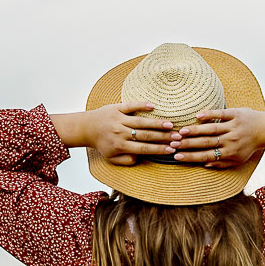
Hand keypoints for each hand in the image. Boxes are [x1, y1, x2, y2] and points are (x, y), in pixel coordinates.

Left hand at [53, 102, 179, 165]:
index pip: (143, 148)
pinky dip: (141, 105)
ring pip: (141, 121)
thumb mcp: (111, 157)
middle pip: (145, 135)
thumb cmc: (102, 143)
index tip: (172, 149)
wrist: (87, 127)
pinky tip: (153, 106)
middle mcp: (120, 132)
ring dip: (156, 123)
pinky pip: (130, 106)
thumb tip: (140, 157)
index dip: (158, 149)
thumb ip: (126, 160)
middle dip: (162, 137)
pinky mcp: (117, 107)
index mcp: (120, 145)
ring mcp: (118, 119)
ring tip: (170, 124)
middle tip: (177, 137)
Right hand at [169, 108, 264, 168]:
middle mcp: (231, 140)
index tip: (176, 156)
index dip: (191, 156)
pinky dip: (209, 114)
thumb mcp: (238, 159)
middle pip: (206, 142)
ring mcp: (234, 126)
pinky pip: (221, 113)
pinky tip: (197, 115)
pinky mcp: (236, 114)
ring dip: (195, 130)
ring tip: (181, 131)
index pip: (206, 156)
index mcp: (230, 153)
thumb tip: (204, 164)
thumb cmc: (249, 146)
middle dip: (188, 143)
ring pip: (211, 128)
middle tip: (173, 143)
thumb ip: (221, 163)